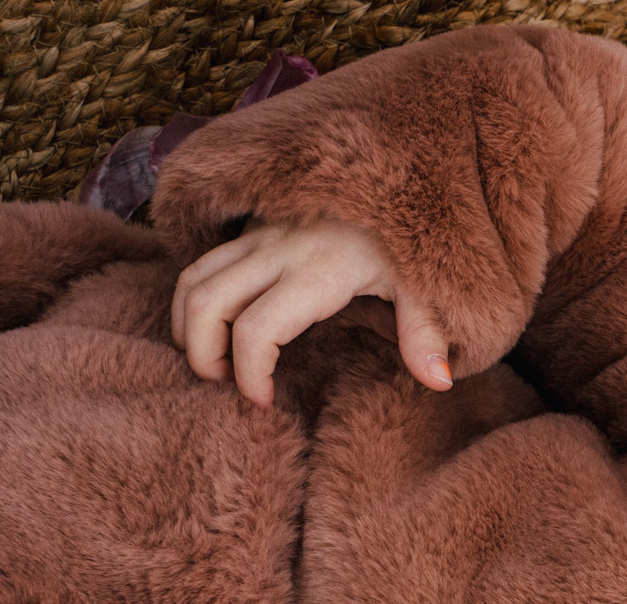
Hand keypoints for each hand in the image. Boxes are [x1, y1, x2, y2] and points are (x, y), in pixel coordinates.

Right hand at [171, 217, 453, 407]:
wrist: (393, 177)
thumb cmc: (407, 241)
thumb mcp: (425, 286)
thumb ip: (425, 333)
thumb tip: (438, 380)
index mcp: (316, 272)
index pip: (258, 331)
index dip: (251, 375)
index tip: (264, 402)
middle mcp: (276, 250)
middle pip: (208, 304)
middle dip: (203, 354)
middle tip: (225, 385)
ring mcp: (257, 236)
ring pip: (193, 279)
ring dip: (189, 327)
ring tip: (215, 363)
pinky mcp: (250, 228)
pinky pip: (201, 263)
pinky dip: (194, 301)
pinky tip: (216, 329)